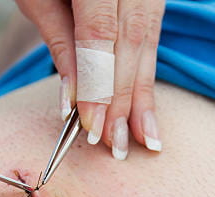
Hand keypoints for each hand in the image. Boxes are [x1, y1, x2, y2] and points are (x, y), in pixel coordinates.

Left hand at [16, 0, 164, 158]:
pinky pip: (153, 38)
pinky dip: (147, 75)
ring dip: (144, 95)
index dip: (98, 84)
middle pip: (131, 43)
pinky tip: (146, 106)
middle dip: (123, 99)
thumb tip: (72, 100)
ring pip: (149, 43)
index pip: (100, 34)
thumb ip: (61, 43)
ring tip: (143, 139)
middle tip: (117, 145)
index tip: (93, 125)